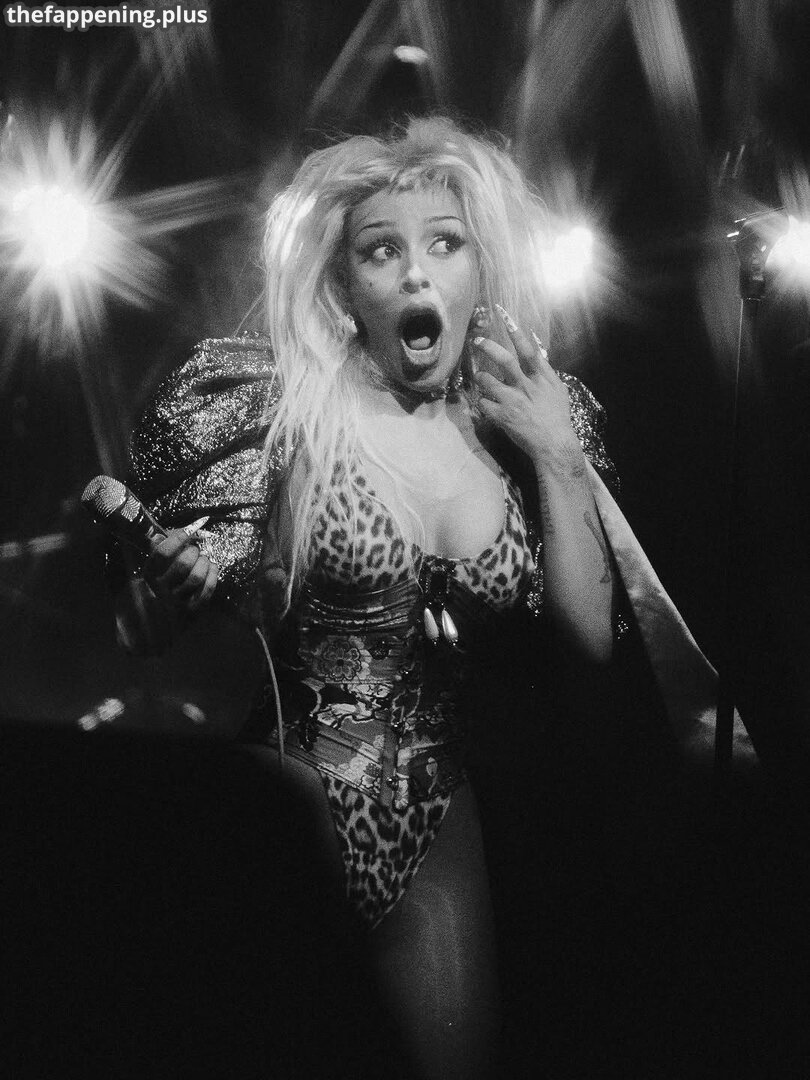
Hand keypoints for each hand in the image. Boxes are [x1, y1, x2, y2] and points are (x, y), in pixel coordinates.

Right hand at [142, 528, 217, 612]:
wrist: (162, 611)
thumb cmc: (164, 577)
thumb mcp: (158, 562)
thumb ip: (167, 544)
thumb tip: (187, 530)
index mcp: (150, 572)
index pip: (163, 553)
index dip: (178, 538)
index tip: (189, 531)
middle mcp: (161, 587)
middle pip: (183, 563)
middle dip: (194, 551)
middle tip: (196, 549)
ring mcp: (177, 600)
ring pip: (196, 577)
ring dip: (204, 562)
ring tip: (204, 558)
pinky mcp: (192, 608)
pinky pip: (207, 589)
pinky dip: (213, 574)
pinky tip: (211, 567)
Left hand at [473, 305, 583, 477]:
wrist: (555, 446)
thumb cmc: (558, 418)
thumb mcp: (558, 391)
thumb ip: (546, 372)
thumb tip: (538, 353)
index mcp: (542, 378)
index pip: (528, 350)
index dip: (516, 332)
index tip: (505, 317)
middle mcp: (527, 386)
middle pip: (504, 360)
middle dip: (488, 347)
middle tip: (476, 340)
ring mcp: (513, 401)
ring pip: (487, 381)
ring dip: (480, 376)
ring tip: (480, 377)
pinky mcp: (502, 416)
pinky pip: (483, 403)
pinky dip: (482, 402)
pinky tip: (487, 405)